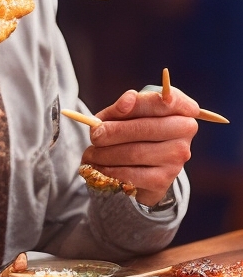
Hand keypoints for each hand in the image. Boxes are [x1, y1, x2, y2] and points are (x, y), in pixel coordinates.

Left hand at [80, 87, 198, 206]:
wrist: (143, 165)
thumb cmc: (134, 129)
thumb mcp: (127, 113)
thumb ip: (125, 105)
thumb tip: (128, 99)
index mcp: (180, 108)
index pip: (168, 99)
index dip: (148, 100)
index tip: (129, 97)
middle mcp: (185, 131)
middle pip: (146, 128)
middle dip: (113, 131)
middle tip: (94, 135)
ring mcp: (177, 157)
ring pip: (134, 153)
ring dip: (105, 153)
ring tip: (91, 153)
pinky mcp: (164, 180)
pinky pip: (131, 175)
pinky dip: (109, 170)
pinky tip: (99, 166)